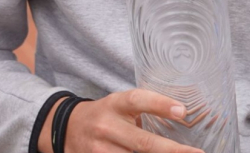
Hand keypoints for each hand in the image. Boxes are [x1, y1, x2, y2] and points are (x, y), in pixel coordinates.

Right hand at [56, 89, 201, 152]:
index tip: (182, 111)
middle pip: (143, 142)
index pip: (137, 100)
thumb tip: (184, 115)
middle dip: (172, 151)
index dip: (159, 105)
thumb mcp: (119, 106)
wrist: (65, 129)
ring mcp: (100, 149)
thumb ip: (144, 110)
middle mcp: (106, 126)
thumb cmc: (104, 117)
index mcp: (114, 105)